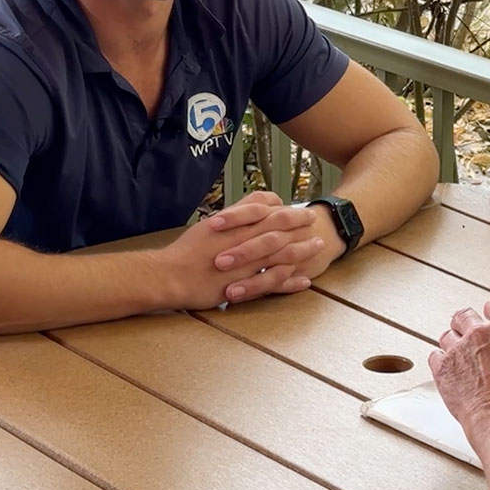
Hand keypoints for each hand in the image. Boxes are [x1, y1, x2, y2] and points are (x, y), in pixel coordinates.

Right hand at [157, 193, 322, 308]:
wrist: (170, 276)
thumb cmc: (187, 251)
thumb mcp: (210, 225)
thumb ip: (233, 215)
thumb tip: (250, 205)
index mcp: (235, 225)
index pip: (268, 211)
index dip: (286, 210)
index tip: (299, 210)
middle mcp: (244, 241)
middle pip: (280, 229)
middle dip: (300, 225)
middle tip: (315, 223)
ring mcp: (247, 264)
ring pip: (282, 254)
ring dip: (303, 250)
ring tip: (318, 247)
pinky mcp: (245, 285)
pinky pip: (273, 283)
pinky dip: (291, 282)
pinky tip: (305, 281)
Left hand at [429, 298, 489, 433]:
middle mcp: (479, 333)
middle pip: (465, 314)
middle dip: (468, 321)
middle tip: (472, 332)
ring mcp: (458, 349)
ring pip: (448, 334)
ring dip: (454, 340)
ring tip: (461, 351)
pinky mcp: (443, 368)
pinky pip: (435, 355)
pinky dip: (440, 359)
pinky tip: (449, 366)